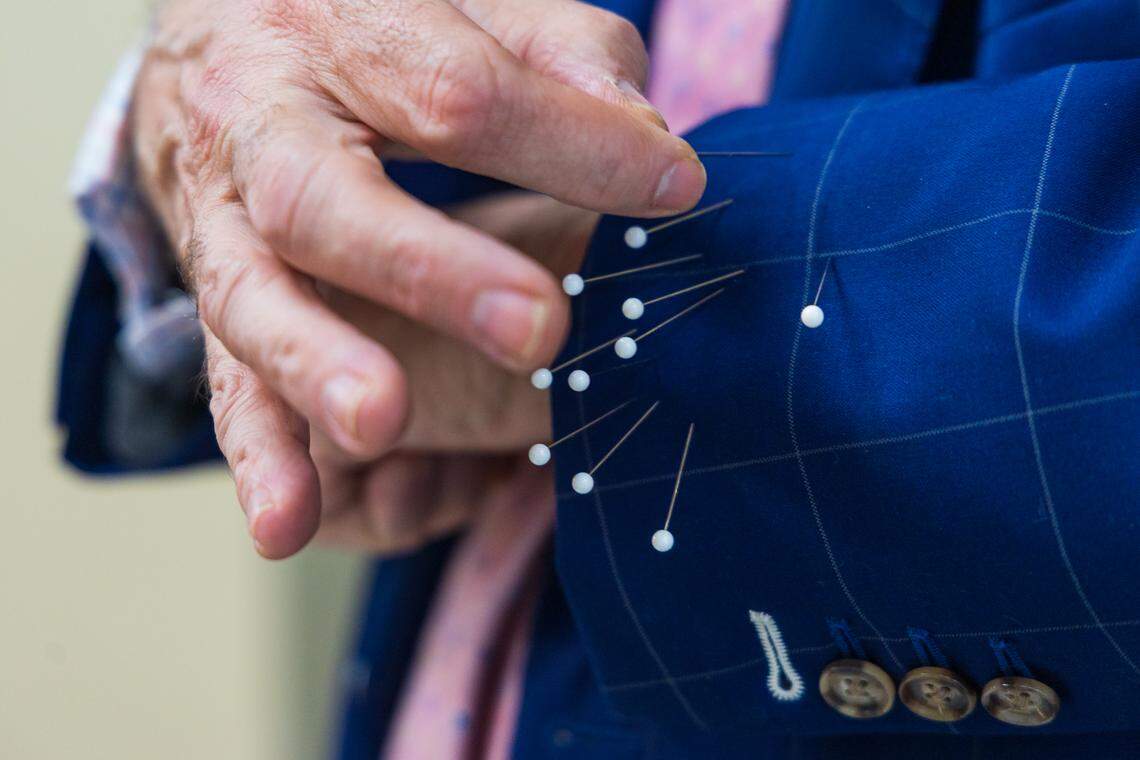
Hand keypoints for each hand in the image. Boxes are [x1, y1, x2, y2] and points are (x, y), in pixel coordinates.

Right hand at [132, 0, 704, 555]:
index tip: (671, 188)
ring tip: (380, 424)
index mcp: (341, 35)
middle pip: (328, 198)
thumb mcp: (471, 12)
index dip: (568, 142)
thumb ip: (562, 58)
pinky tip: (286, 525)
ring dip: (318, 368)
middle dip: (430, 269)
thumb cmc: (378, 32)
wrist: (224, 43)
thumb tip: (647, 147)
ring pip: (253, 298)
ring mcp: (224, 219)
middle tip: (537, 327)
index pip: (455, 90)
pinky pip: (225, 379)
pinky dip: (259, 456)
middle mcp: (262, 124)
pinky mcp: (216, 295)